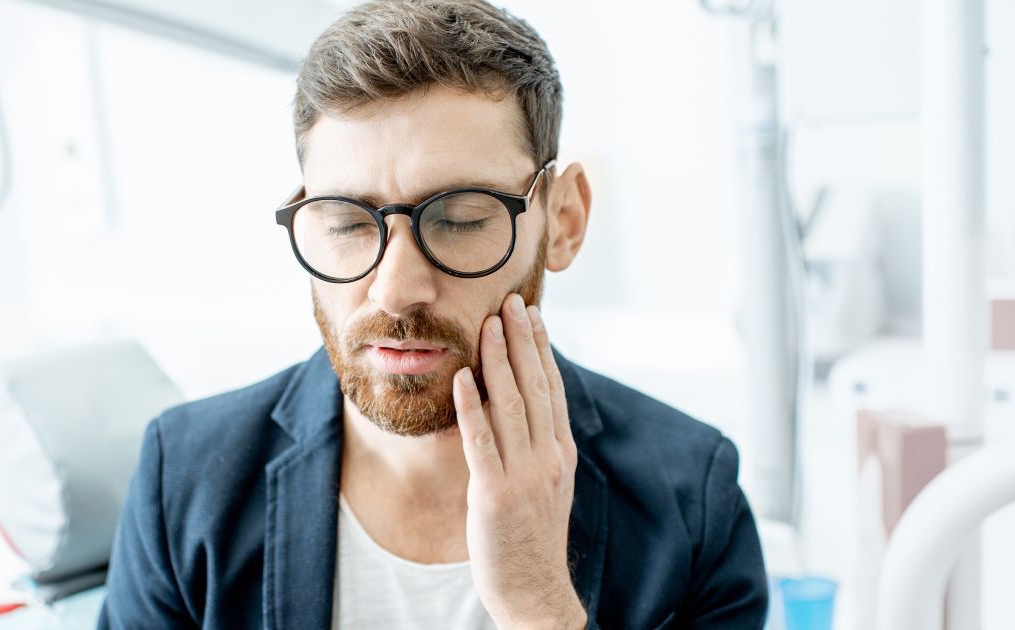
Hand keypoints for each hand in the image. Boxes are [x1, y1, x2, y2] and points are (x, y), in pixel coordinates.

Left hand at [452, 293, 586, 629]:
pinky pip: (481, 442)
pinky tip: (463, 378)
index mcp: (561, 452)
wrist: (534, 590)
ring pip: (511, 406)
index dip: (541, 349)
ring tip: (488, 325)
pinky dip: (472, 406)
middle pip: (535, 387)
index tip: (530, 314)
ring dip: (498, 362)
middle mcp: (548, 458)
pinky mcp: (495, 494)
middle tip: (510, 302)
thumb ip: (536, 444)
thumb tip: (517, 404)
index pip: (552, 388)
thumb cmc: (531, 536)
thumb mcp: (545, 483)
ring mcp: (524, 475)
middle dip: (521, 341)